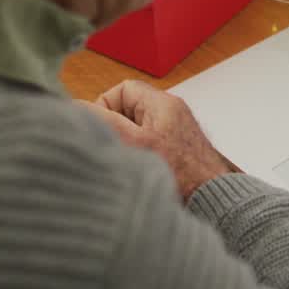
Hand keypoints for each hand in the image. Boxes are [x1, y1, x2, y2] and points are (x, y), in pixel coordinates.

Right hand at [78, 80, 231, 200]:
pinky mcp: (176, 149)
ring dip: (125, 144)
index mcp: (162, 103)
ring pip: (135, 129)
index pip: (122, 89)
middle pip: (126, 109)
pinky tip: (139, 171)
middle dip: (114, 128)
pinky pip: (147, 144)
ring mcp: (174, 132)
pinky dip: (138, 155)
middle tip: (115, 148)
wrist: (212, 198)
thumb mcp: (134, 142)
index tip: (101, 128)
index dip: (104, 106)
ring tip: (129, 162)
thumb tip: (75, 106)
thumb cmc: (182, 173)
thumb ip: (104, 121)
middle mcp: (170, 113)